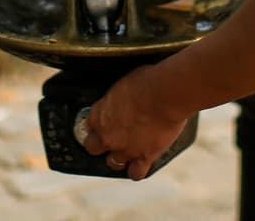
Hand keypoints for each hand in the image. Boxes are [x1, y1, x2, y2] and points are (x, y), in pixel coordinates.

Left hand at [81, 65, 189, 179]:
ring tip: (128, 150)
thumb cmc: (148, 81)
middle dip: (101, 144)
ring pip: (113, 163)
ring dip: (119, 158)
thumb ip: (117, 98)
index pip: (88, 125)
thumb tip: (121, 98)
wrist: (166, 93)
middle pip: (93, 148)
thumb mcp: (123, 84)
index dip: (97, 125)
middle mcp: (108, 135)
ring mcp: (125, 149)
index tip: (104, 122)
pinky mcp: (144, 157)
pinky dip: (138, 170)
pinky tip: (141, 163)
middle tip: (112, 138)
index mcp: (99, 114)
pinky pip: (136, 173)